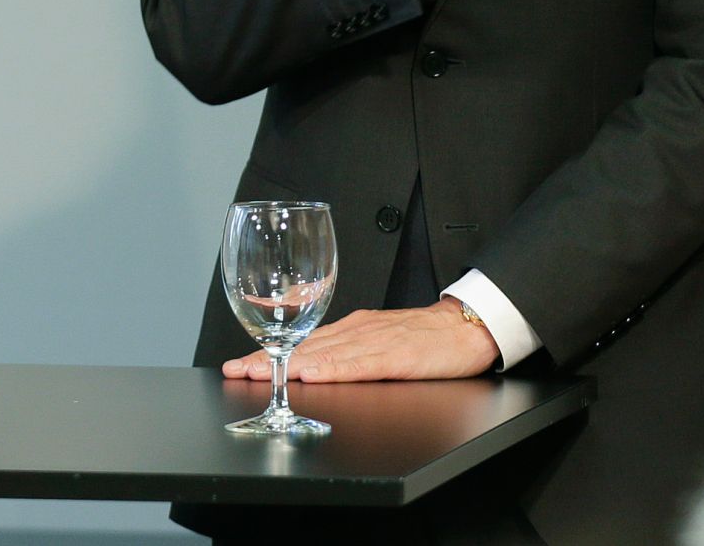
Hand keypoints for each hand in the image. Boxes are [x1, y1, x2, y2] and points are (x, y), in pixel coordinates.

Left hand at [221, 299, 498, 384]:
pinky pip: (358, 364)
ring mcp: (373, 341)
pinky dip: (331, 369)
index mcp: (351, 328)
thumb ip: (352, 348)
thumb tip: (318, 364)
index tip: (238, 363)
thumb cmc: (427, 338)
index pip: (301, 343)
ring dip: (286, 364)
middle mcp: (356, 331)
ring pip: (322, 354)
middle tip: (235, 369)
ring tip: (257, 372)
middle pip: (303, 347)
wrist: (468, 327)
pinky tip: (312, 375)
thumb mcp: (381, 339)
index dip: (267, 353)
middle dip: (265, 358)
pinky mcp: (395, 356)